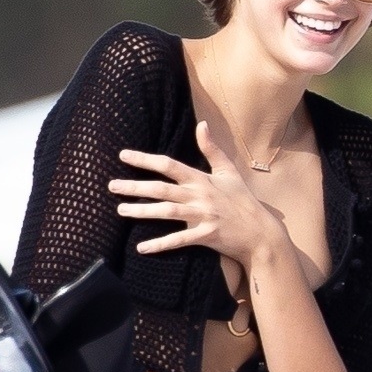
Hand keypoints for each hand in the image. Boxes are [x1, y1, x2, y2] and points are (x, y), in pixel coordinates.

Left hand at [111, 122, 293, 273]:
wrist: (260, 231)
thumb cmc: (242, 200)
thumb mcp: (229, 171)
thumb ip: (212, 148)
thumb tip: (202, 124)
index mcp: (202, 179)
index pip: (169, 165)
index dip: (145, 159)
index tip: (124, 156)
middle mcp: (199, 196)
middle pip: (161, 189)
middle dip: (135, 186)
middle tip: (111, 186)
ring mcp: (203, 216)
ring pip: (166, 212)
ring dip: (142, 211)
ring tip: (121, 210)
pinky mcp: (205, 236)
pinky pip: (179, 240)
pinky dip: (160, 244)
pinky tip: (141, 247)